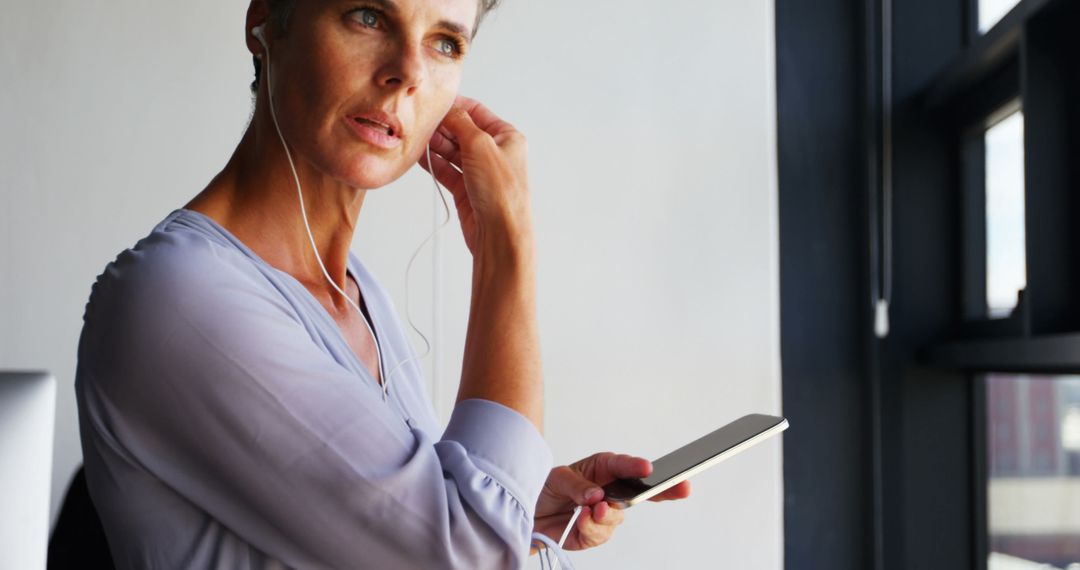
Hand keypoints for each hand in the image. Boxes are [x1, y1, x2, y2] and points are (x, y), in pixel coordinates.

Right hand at [418, 95, 531, 254]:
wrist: (499, 233)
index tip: (435, 103)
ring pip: (452, 151)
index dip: (456, 106)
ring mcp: (480, 172)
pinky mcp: (467, 189)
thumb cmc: (502, 193)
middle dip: (442, 127)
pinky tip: (420, 155)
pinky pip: (447, 169)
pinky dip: (434, 162)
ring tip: (418, 138)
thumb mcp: (481, 145)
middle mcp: (495, 153)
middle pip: (462, 131)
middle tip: (422, 122)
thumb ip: (462, 123)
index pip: (477, 112)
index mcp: (507, 137)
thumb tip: (450, 109)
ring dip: (436, 144)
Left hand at [532, 453, 691, 551]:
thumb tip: (596, 495)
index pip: (624, 466)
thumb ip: (577, 485)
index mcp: (602, 468)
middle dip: (662, 489)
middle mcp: (608, 490)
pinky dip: (591, 528)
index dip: (637, 466)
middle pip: (640, 491)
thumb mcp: (556, 479)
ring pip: (618, 516)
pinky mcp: (595, 533)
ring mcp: (604, 512)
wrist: (527, 515)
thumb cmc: (543, 489)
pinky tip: (581, 520)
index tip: (649, 467)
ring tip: (590, 510)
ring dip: (606, 514)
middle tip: (680, 487)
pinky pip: (601, 533)